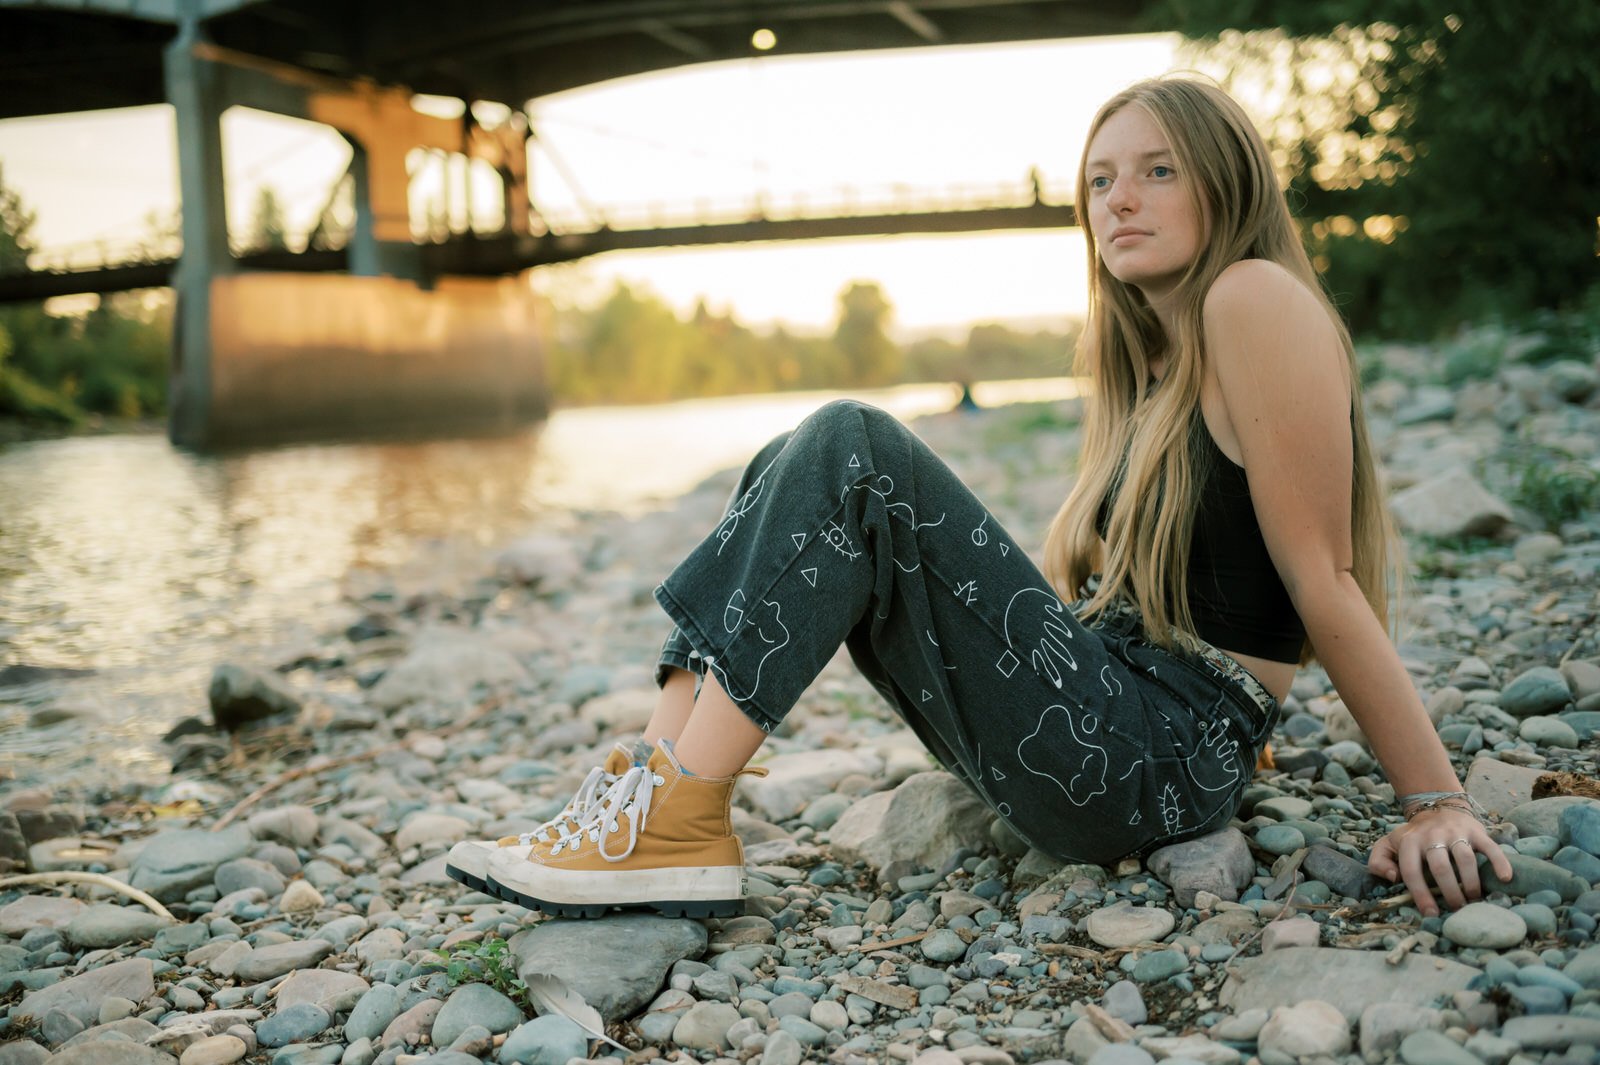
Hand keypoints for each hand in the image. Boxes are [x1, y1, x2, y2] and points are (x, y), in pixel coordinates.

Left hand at [1368, 808, 1513, 915]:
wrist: (1437, 807)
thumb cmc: (1413, 837)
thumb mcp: (1388, 845)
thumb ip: (1378, 861)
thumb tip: (1392, 878)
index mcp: (1409, 842)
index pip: (1412, 871)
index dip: (1421, 895)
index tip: (1431, 914)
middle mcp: (1432, 836)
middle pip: (1441, 868)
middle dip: (1450, 893)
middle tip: (1457, 909)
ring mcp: (1455, 832)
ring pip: (1466, 859)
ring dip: (1471, 884)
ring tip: (1473, 899)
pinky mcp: (1476, 831)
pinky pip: (1490, 846)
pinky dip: (1500, 862)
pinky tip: (1505, 878)